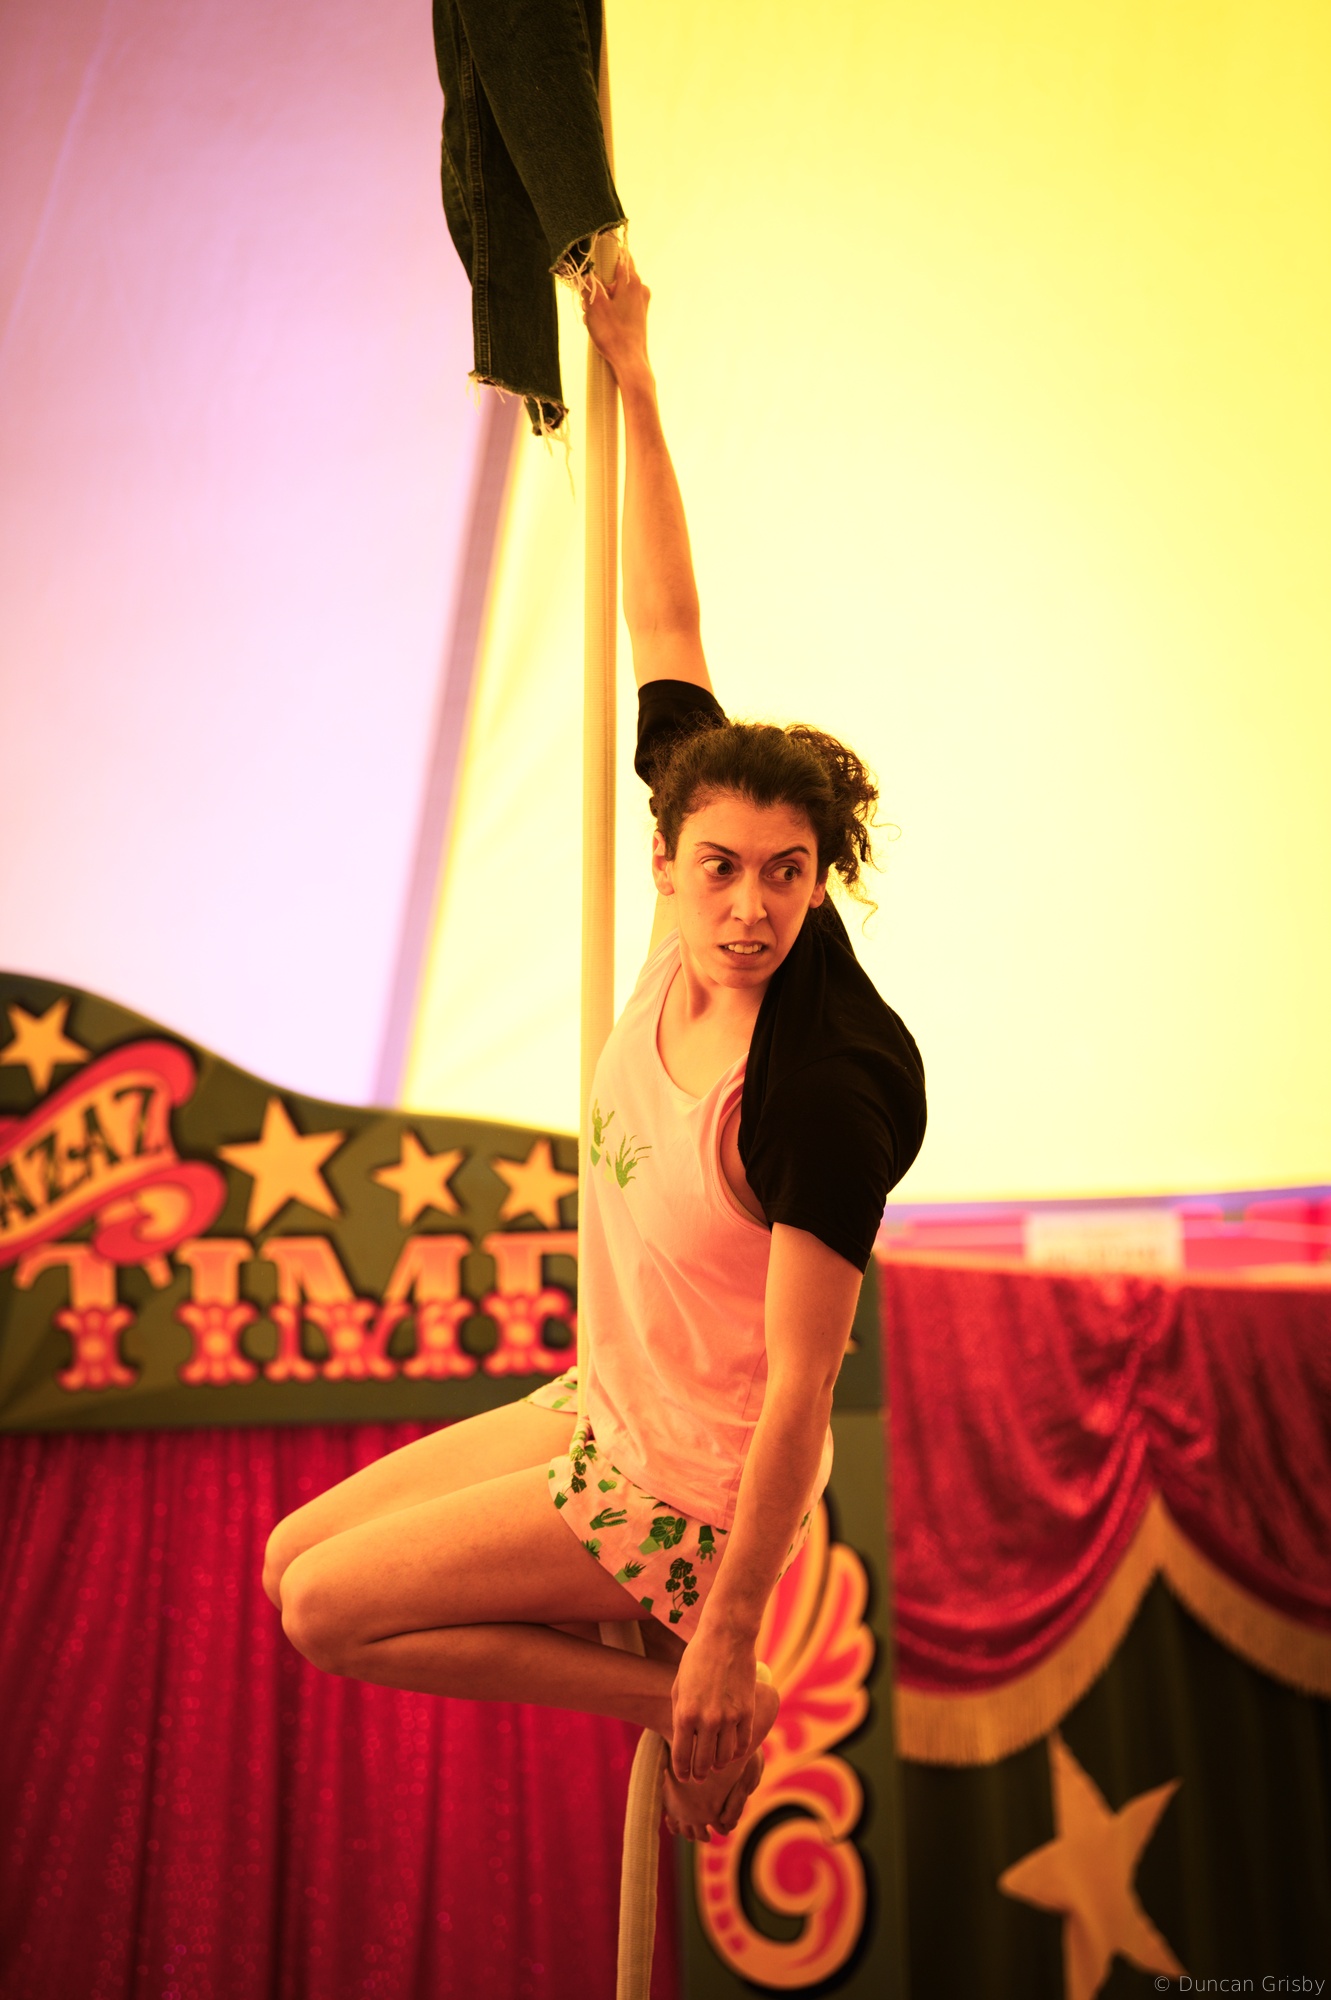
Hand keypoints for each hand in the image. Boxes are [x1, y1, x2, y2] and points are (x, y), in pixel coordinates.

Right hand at [581, 255, 652, 388]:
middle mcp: (640, 289)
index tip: (591, 264)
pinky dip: (609, 310)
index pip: (619, 256)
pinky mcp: (638, 317)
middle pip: (614, 276)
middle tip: (587, 299)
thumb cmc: (613, 334)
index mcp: (632, 281)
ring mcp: (641, 304)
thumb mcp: (595, 305)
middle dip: (598, 285)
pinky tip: (599, 324)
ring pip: (616, 292)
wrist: (630, 362)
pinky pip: (620, 306)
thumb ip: (590, 284)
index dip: (603, 257)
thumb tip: (587, 275)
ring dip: (601, 300)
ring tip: (591, 315)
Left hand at [669, 1621, 757, 1781]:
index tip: (683, 1778)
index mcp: (685, 1713)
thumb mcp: (679, 1686)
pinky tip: (731, 1752)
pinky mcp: (747, 1712)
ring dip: (718, 1765)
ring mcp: (729, 1717)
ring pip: (724, 1758)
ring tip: (715, 1765)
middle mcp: (707, 1720)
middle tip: (699, 1776)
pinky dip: (736, 1753)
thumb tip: (684, 1741)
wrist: (726, 1637)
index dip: (682, 1772)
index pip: (681, 1756)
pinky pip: (743, 1744)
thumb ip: (681, 1715)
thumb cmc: (697, 1659)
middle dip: (699, 1774)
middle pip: (704, 1763)